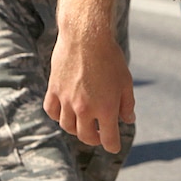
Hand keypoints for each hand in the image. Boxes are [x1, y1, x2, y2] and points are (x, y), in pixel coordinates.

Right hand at [45, 29, 134, 154]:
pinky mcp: (54, 89)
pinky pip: (52, 111)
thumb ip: (127, 104)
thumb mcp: (126, 81)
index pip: (108, 139)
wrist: (86, 35)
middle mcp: (84, 108)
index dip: (113, 145)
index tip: (113, 146)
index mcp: (105, 108)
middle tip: (99, 134)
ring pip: (67, 126)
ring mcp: (66, 100)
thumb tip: (128, 120)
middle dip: (94, 138)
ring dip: (76, 128)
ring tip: (83, 122)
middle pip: (86, 136)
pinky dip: (58, 115)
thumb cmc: (110, 57)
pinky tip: (65, 111)